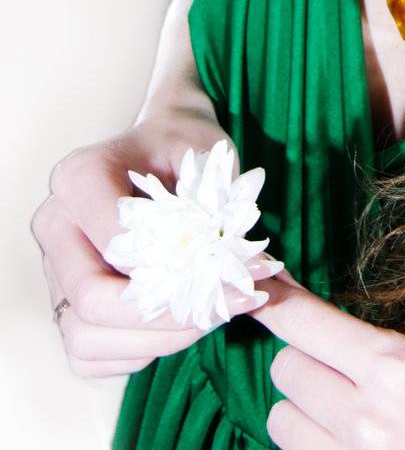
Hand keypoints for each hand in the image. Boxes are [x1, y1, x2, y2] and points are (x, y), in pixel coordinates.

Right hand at [30, 113, 272, 376]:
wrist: (163, 143)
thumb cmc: (186, 147)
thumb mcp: (210, 161)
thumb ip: (222, 213)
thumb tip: (257, 273)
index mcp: (79, 177)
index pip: (117, 244)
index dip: (177, 271)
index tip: (233, 275)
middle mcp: (55, 223)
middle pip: (92, 300)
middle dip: (166, 316)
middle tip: (225, 308)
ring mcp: (54, 268)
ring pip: (86, 338)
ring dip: (154, 340)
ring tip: (208, 317)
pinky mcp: (64, 302)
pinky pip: (89, 355)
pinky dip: (135, 353)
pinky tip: (177, 327)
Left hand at [251, 269, 404, 447]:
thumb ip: (373, 351)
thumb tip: (313, 324)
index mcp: (393, 367)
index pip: (306, 323)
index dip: (274, 303)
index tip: (253, 288)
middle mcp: (365, 415)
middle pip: (285, 369)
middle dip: (303, 364)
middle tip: (334, 370)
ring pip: (279, 421)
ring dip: (299, 413)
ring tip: (337, 413)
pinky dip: (311, 446)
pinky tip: (341, 441)